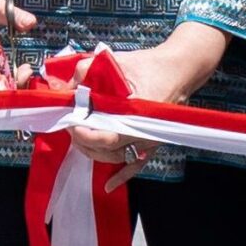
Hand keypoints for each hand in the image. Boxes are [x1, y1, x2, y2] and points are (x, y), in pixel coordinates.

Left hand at [76, 24, 228, 186]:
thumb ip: (86, 71)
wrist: (180, 69)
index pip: (107, 134)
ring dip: (96, 153)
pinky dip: (122, 175)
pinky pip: (137, 164)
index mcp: (137, 110)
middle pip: (109, 148)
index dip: (85, 133)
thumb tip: (64, 88)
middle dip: (85, 141)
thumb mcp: (115, 61)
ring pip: (118, 157)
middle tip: (71, 127)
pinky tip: (109, 184)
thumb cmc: (151, 64)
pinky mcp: (153, 141)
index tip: (71, 123)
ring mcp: (150, 138)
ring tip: (81, 141)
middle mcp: (144, 129)